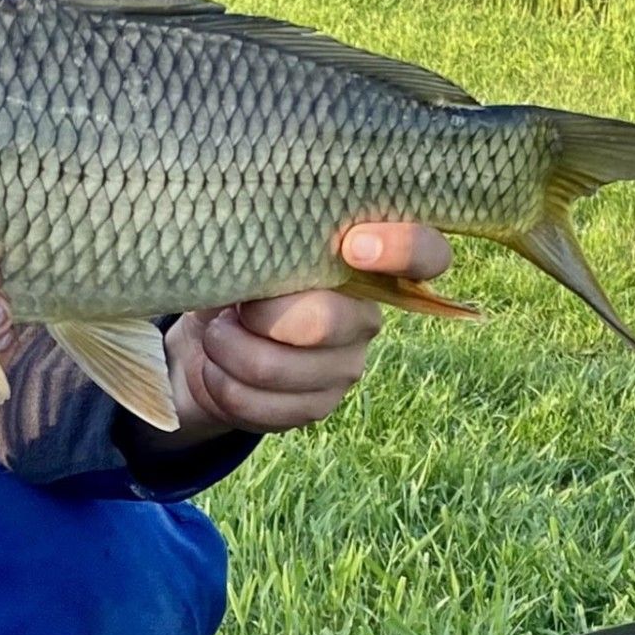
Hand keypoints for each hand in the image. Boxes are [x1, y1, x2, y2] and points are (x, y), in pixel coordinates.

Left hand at [161, 223, 452, 443]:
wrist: (210, 337)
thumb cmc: (234, 272)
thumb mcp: (247, 241)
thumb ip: (268, 230)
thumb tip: (252, 228)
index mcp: (361, 263)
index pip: (425, 253)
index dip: (402, 248)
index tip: (353, 246)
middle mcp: (365, 318)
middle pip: (323, 321)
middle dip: (259, 315)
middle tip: (235, 305)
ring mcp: (344, 367)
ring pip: (275, 368)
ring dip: (226, 350)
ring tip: (217, 335)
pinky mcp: (315, 407)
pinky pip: (261, 405)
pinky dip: (222, 385)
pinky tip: (219, 369)